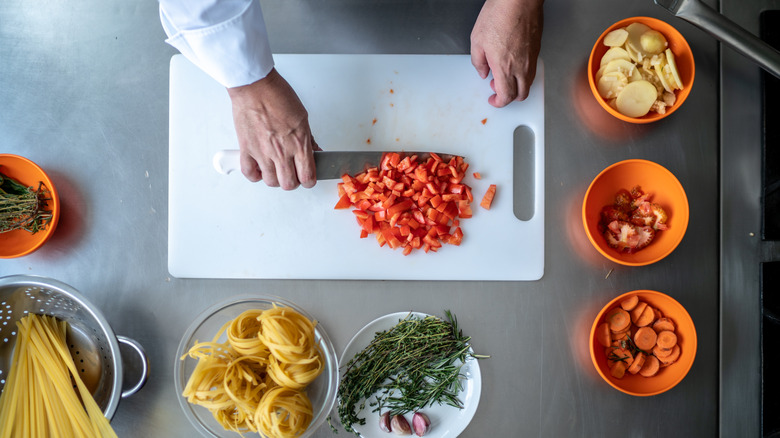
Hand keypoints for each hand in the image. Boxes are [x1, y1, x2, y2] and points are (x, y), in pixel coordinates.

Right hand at [226, 69, 319, 189]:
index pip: (307, 176)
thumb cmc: (277, 95)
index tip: (307, 176)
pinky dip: (254, 174)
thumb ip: (308, 138)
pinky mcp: (246, 149)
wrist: (255, 86)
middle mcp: (281, 151)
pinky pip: (249, 173)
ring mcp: (263, 152)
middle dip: (292, 181)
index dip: (308, 180)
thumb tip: (315, 151)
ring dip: (274, 178)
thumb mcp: (302, 116)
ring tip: (275, 169)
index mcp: (298, 143)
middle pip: (289, 184)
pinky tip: (259, 169)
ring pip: (271, 181)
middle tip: (292, 173)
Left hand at [470, 0, 542, 106]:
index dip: (499, 102)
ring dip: (517, 86)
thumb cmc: (499, 15)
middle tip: (497, 88)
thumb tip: (483, 72)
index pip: (506, 96)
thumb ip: (478, 62)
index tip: (493, 100)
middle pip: (521, 94)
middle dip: (509, 97)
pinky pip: (533, 70)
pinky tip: (513, 64)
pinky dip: (523, 74)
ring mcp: (531, 58)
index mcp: (504, 67)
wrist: (518, 0)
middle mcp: (521, 66)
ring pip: (529, 84)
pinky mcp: (537, 50)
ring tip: (504, 75)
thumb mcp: (477, 40)